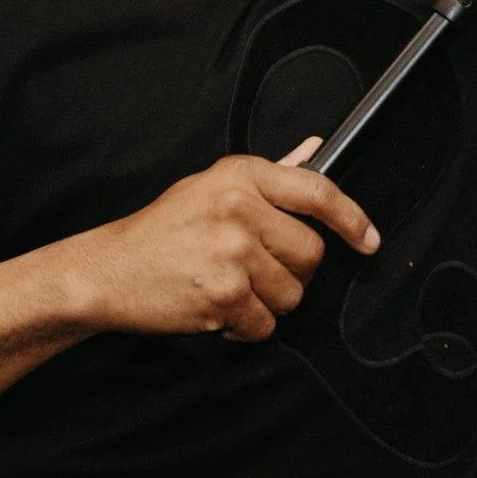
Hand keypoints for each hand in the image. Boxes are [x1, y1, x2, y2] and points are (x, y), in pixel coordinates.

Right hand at [65, 137, 379, 342]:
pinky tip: (217, 308)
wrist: (108, 270)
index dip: (353, 219)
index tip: (368, 240)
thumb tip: (316, 150)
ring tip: (230, 287)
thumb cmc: (162, 229)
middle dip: (292, 272)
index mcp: (241, 175)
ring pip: (292, 294)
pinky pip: (265, 325)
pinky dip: (245, 327)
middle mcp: (240, 208)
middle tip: (256, 270)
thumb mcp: (211, 186)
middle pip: (311, 254)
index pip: (318, 192)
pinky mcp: (224, 295)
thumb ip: (270, 174)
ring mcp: (233, 252)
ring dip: (268, 303)